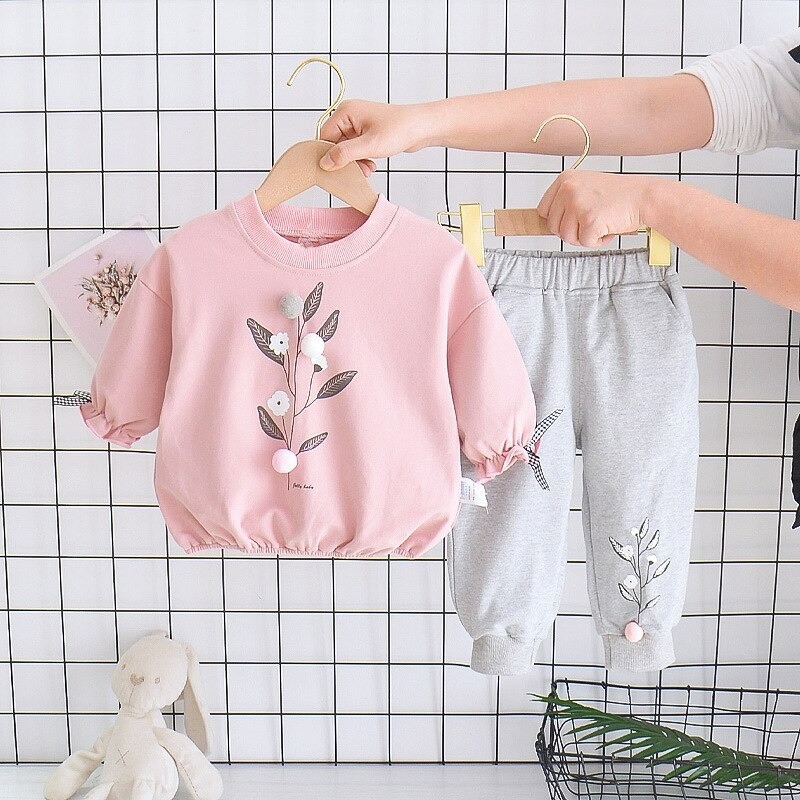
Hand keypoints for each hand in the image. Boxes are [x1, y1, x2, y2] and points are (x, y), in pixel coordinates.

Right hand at [318, 99, 434, 175]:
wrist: (423, 127)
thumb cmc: (400, 130)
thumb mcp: (369, 146)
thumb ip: (345, 154)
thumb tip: (324, 163)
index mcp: (346, 112)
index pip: (324, 137)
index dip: (328, 156)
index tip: (336, 171)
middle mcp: (349, 115)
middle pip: (334, 144)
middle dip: (345, 161)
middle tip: (358, 171)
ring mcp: (358, 124)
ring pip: (345, 150)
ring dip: (354, 163)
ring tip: (368, 169)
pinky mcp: (366, 133)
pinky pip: (355, 150)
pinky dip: (361, 160)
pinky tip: (371, 165)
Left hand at [537, 170, 657, 246]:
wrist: (644, 197)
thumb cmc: (618, 195)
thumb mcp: (586, 187)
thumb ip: (566, 201)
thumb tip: (548, 223)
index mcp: (565, 179)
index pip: (543, 210)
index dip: (557, 220)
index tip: (572, 220)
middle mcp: (568, 189)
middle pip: (553, 226)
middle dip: (572, 231)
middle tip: (591, 223)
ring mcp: (578, 204)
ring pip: (567, 237)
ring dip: (585, 237)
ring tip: (601, 223)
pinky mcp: (590, 220)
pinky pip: (585, 243)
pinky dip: (598, 241)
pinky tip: (609, 227)